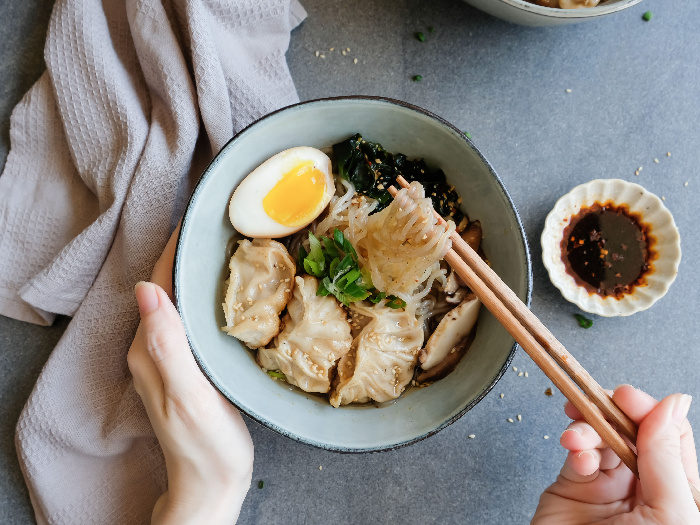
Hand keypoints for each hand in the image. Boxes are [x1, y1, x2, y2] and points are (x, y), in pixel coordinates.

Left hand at [128, 227, 253, 524]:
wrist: (212, 484)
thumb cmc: (205, 446)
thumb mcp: (189, 395)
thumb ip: (168, 345)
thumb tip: (146, 289)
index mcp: (149, 348)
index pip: (157, 283)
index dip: (176, 249)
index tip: (202, 218)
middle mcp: (153, 347)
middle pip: (167, 286)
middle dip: (189, 253)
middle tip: (225, 226)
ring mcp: (169, 356)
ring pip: (181, 300)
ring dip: (199, 272)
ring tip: (230, 247)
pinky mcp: (187, 363)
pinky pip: (193, 317)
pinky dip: (208, 296)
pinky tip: (230, 291)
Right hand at [533, 385, 699, 523]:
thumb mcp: (670, 516)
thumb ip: (668, 458)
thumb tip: (672, 405)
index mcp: (680, 493)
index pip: (670, 436)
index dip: (649, 411)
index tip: (628, 398)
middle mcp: (645, 486)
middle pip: (632, 429)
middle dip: (613, 412)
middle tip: (601, 402)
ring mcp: (609, 486)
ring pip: (600, 435)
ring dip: (586, 428)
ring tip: (576, 439)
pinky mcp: (573, 487)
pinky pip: (576, 453)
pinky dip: (574, 447)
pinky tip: (575, 455)